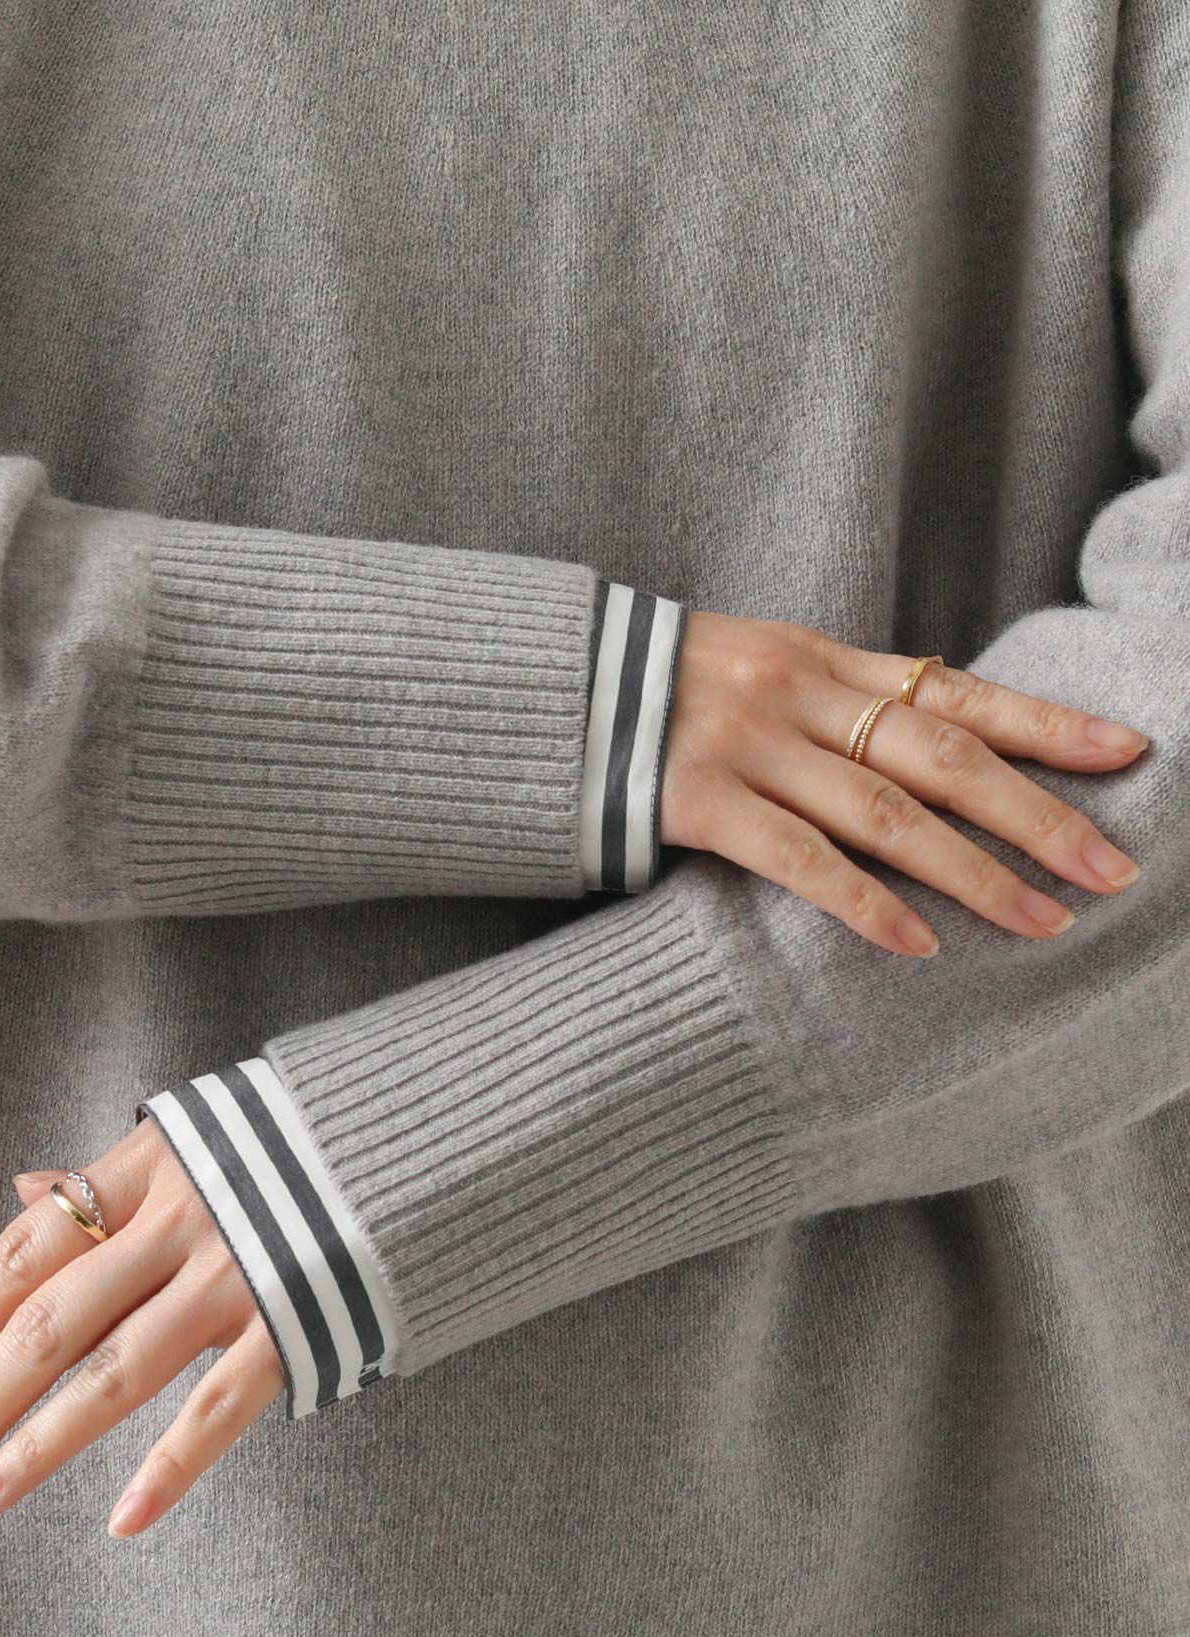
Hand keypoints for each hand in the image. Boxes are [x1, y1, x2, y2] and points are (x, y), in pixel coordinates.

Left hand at [0, 1118, 284, 1536]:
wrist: (422, 1132)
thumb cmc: (291, 1141)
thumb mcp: (192, 1139)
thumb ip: (109, 1178)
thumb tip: (24, 1193)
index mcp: (147, 1169)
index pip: (29, 1251)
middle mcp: (179, 1220)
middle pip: (54, 1319)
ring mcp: (238, 1272)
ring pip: (116, 1370)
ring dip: (39, 1443)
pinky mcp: (297, 1320)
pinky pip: (221, 1406)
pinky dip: (171, 1466)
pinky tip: (123, 1521)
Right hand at [659, 612, 1150, 956]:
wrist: (541, 687)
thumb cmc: (657, 691)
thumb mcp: (754, 668)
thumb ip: (833, 699)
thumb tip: (925, 737)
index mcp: (822, 658)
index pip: (958, 691)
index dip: (1046, 722)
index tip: (1128, 750)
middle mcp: (799, 694)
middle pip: (945, 757)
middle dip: (1037, 815)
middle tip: (1110, 870)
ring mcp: (749, 745)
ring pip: (887, 813)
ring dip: (974, 873)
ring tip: (1041, 922)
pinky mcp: (696, 799)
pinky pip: (798, 858)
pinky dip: (864, 903)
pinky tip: (916, 945)